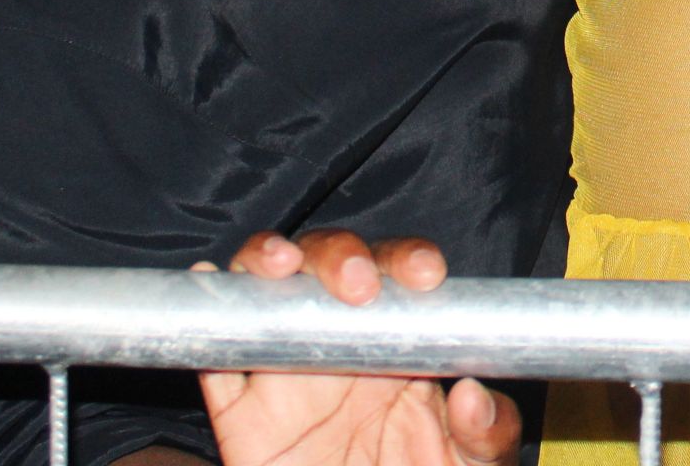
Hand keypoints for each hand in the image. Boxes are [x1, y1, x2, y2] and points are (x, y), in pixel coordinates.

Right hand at [193, 231, 520, 465]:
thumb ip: (487, 433)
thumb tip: (471, 394)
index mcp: (398, 341)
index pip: (398, 276)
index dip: (407, 261)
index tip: (425, 276)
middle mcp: (338, 340)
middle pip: (327, 265)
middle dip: (340, 256)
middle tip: (358, 286)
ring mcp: (285, 372)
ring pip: (263, 290)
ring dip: (266, 260)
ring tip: (282, 266)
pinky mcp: (241, 414)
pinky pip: (214, 361)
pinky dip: (202, 320)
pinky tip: (205, 278)